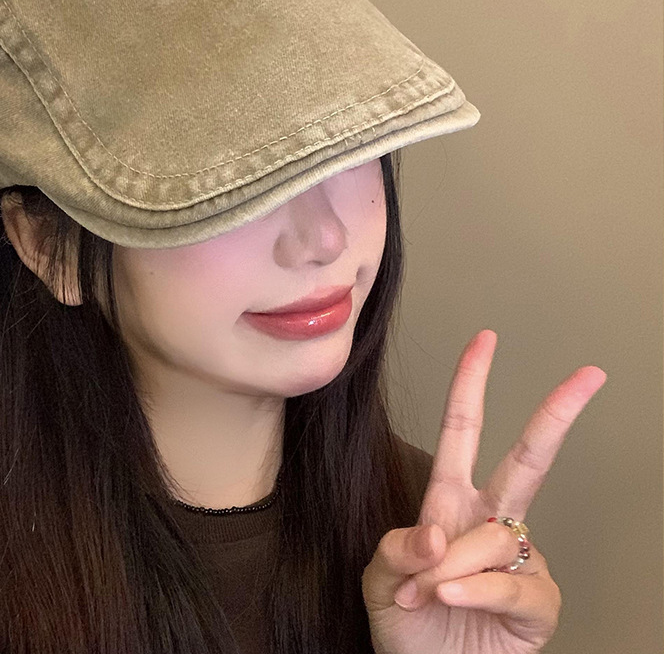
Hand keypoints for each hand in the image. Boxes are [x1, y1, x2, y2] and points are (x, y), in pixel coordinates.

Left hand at [362, 329, 605, 653]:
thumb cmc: (405, 627)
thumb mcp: (379, 578)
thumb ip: (397, 548)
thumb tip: (436, 533)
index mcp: (449, 502)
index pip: (462, 431)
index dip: (470, 384)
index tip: (485, 341)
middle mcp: (490, 522)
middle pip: (527, 458)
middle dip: (556, 414)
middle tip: (588, 376)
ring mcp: (519, 559)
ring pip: (494, 535)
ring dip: (450, 568)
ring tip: (427, 595)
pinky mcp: (537, 601)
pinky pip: (512, 579)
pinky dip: (475, 590)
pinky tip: (454, 599)